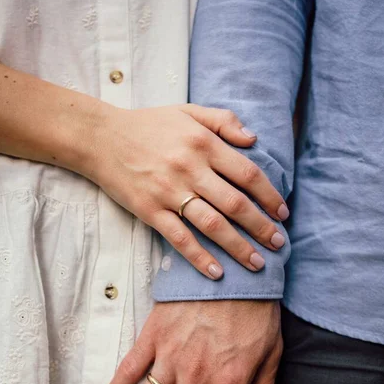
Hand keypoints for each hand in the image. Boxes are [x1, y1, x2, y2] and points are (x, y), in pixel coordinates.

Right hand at [86, 103, 288, 278]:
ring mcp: (169, 192)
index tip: (283, 213)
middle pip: (235, 204)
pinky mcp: (150, 211)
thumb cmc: (147, 125)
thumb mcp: (187, 111)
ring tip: (257, 264)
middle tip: (279, 244)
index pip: (247, 174)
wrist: (100, 138)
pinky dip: (200, 257)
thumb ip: (223, 120)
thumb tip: (254, 139)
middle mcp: (190, 169)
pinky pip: (179, 239)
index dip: (269, 196)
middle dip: (261, 227)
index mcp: (203, 143)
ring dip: (238, 247)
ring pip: (212, 225)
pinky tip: (217, 272)